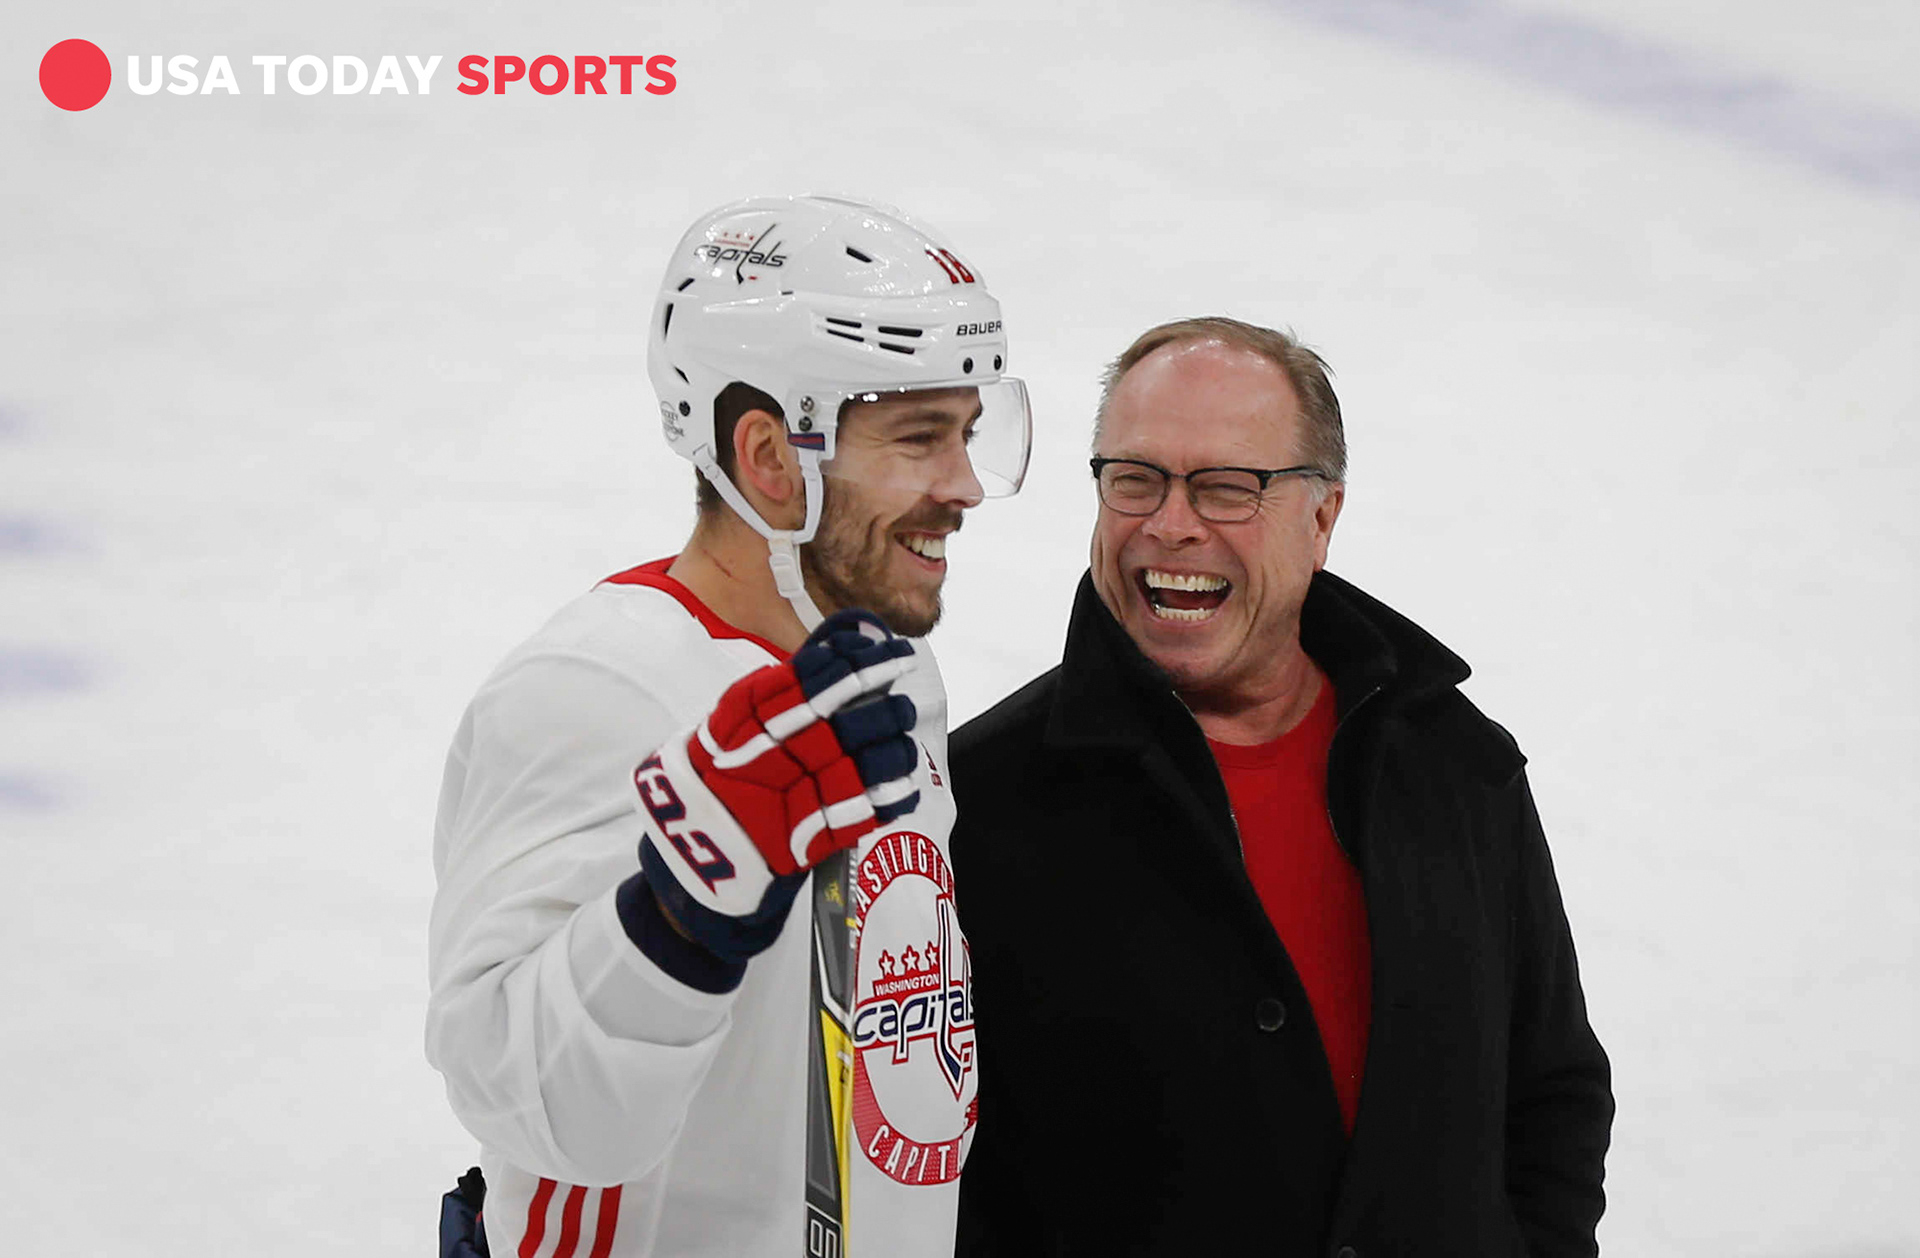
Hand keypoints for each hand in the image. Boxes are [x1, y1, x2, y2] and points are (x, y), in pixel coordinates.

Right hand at [633, 610, 920, 960]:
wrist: (701, 829)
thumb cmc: (729, 758)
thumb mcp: (740, 710)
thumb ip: (787, 681)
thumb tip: (839, 646)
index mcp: (758, 715)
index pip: (823, 680)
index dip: (864, 665)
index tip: (896, 654)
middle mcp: (784, 753)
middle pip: (854, 725)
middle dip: (888, 712)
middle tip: (901, 705)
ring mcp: (802, 797)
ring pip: (869, 767)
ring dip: (896, 751)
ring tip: (902, 743)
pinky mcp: (818, 836)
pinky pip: (870, 813)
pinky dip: (895, 796)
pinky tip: (903, 784)